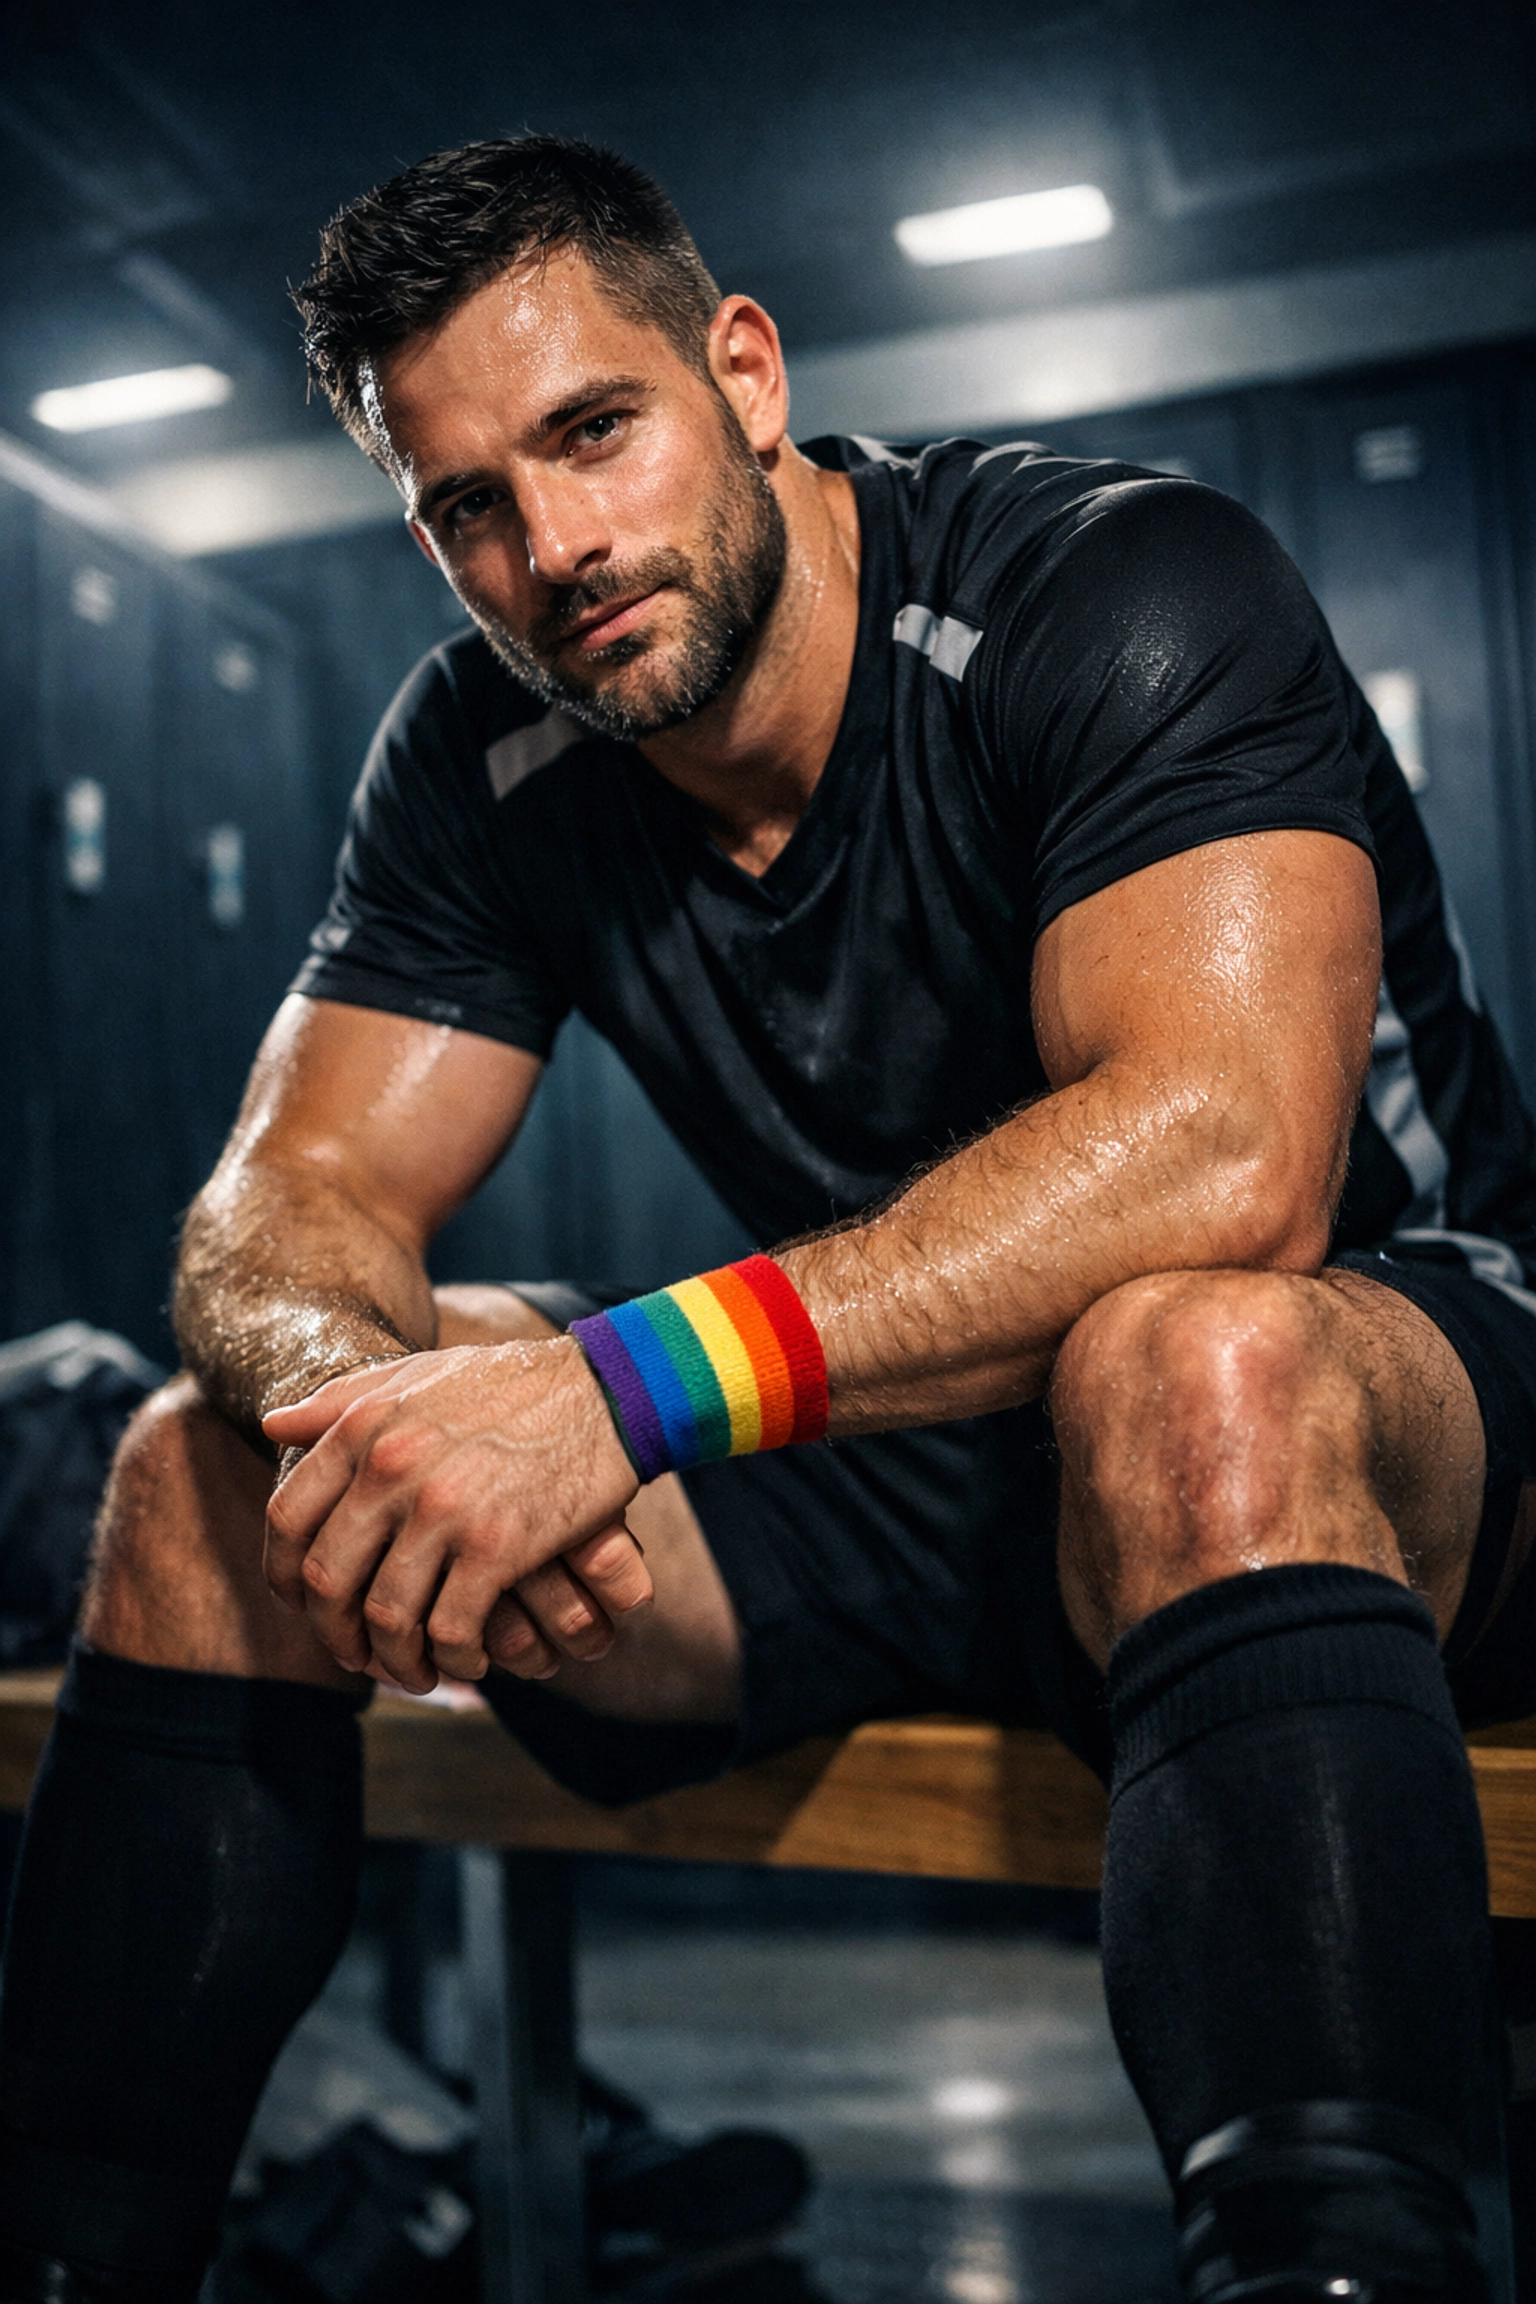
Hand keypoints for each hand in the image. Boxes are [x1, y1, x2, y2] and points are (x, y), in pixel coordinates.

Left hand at [262, 1339, 647, 1688]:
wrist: (608, 1389)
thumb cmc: (512, 1383)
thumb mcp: (416, 1373)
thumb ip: (341, 1400)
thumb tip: (271, 1422)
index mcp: (365, 1427)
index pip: (288, 1518)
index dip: (282, 1573)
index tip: (301, 1602)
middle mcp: (392, 1469)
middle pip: (330, 1580)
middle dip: (336, 1633)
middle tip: (357, 1654)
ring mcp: (445, 1511)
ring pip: (388, 1616)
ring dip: (395, 1659)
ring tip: (413, 1671)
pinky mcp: (499, 1547)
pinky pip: (452, 1628)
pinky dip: (453, 1658)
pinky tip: (466, 1661)